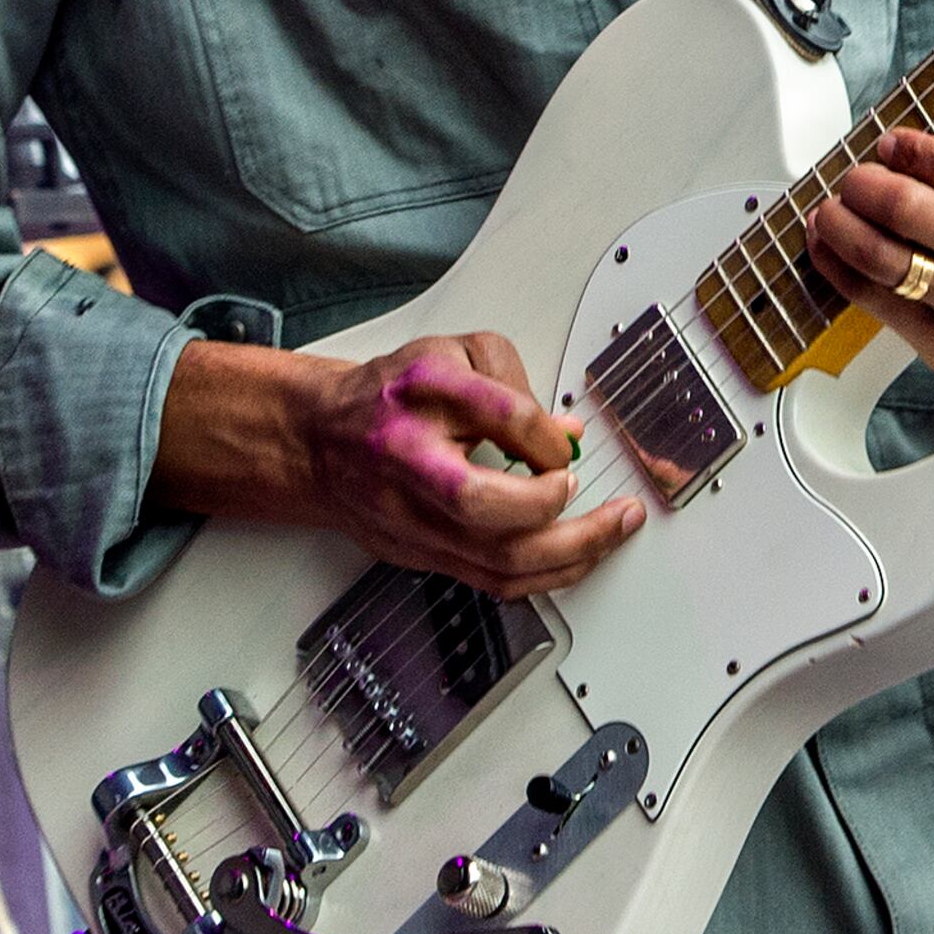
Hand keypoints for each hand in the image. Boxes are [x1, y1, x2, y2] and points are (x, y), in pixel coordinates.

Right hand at [152, 331, 644, 597]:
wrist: (319, 440)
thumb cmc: (390, 395)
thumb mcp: (451, 354)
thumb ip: (514, 382)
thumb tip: (565, 435)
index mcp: (421, 397)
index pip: (502, 415)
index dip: (549, 435)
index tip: (568, 444)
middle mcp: (410, 463)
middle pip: (487, 507)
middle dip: (562, 512)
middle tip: (611, 504)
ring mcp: (411, 519)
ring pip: (495, 560)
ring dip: (570, 554)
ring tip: (614, 532)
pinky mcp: (420, 554)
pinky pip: (491, 580)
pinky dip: (544, 574)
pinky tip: (578, 556)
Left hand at [806, 109, 933, 405]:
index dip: (907, 150)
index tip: (889, 143)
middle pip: (906, 209)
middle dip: (862, 184)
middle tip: (855, 177)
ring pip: (880, 255)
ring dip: (838, 224)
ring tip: (830, 209)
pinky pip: (872, 298)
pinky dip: (837, 266)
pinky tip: (828, 246)